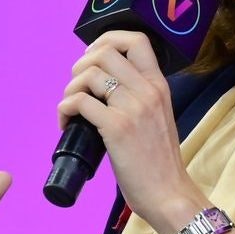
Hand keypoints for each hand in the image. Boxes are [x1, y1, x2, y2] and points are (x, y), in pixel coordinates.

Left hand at [57, 30, 206, 231]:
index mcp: (159, 85)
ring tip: (70, 109)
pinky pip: (79, 102)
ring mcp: (132, 108)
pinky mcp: (116, 128)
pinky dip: (65, 110)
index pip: (136, 39)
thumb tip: (105, 90)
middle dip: (81, 65)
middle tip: (77, 87)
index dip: (107, 39)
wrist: (169, 194)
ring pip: (89, 75)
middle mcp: (147, 90)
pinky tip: (66, 124)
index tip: (93, 57)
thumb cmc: (160, 162)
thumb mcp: (158, 118)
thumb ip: (140, 99)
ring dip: (70, 89)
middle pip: (105, 52)